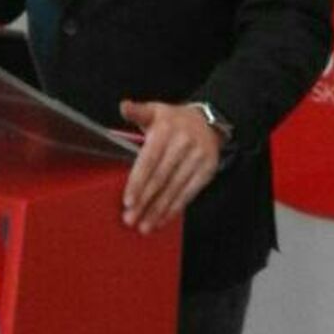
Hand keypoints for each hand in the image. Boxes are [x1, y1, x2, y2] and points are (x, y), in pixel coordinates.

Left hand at [120, 100, 223, 233]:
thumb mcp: (155, 110)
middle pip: (161, 178)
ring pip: (174, 189)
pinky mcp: (207, 170)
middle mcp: (183, 144)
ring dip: (158, 210)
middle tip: (130, 219)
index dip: (138, 182)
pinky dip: (174, 208)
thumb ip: (137, 111)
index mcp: (166, 130)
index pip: (149, 160)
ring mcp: (197, 158)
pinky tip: (162, 220)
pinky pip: (189, 193)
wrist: (209, 121)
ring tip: (144, 226)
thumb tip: (124, 106)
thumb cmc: (173, 120)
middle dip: (145, 201)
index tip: (128, 201)